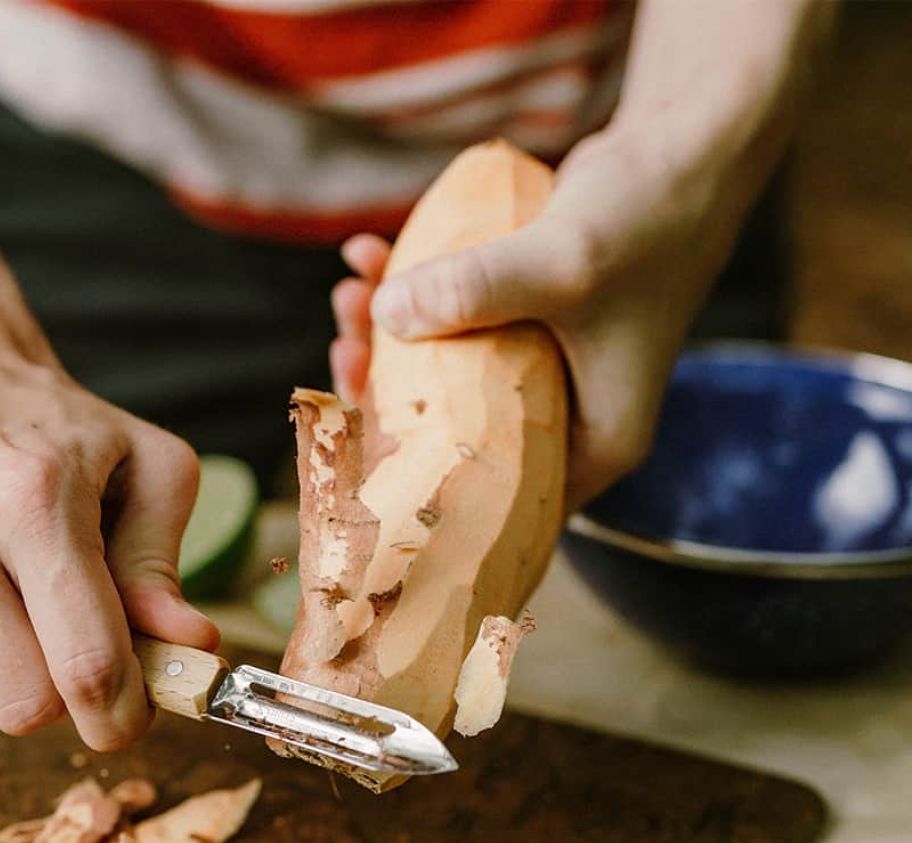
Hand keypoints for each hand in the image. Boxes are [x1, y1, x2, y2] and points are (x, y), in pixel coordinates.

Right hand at [0, 295, 217, 750]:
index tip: (133, 717)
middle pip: (22, 707)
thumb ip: (162, 565)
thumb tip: (191, 647)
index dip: (122, 716)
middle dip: (64, 697)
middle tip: (77, 646)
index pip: (85, 664)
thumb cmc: (56, 429)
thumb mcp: (148, 468)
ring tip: (11, 599)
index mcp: (31, 498)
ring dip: (4, 677)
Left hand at [330, 124, 759, 509]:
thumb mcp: (562, 265)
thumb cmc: (646, 223)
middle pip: (457, 434)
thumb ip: (474, 292)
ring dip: (394, 334)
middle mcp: (566, 421)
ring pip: (451, 375)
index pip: (493, 498)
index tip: (358, 435)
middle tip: (345, 347)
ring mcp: (545, 372)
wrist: (688, 153)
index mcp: (590, 447)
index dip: (418, 480)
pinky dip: (418, 292)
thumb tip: (384, 315)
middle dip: (390, 391)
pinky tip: (375, 250)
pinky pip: (460, 325)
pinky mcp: (529, 324)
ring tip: (351, 290)